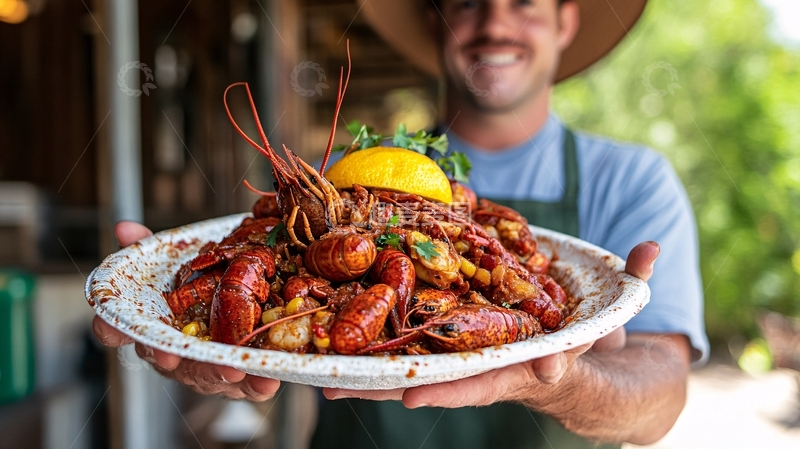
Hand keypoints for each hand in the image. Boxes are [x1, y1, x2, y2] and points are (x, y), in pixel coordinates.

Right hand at [92, 221, 279, 400]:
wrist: (239, 313)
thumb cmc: (197, 292)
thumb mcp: (176, 266)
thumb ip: (151, 250)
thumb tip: (126, 228)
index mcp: (151, 325)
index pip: (118, 328)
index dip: (112, 329)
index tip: (112, 331)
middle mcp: (173, 351)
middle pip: (168, 358)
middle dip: (171, 358)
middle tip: (174, 356)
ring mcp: (204, 368)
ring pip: (207, 376)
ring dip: (219, 374)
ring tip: (235, 369)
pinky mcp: (237, 379)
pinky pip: (245, 386)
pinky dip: (256, 385)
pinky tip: (268, 382)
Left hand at [323, 241, 660, 406]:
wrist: (587, 365)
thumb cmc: (600, 341)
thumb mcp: (618, 315)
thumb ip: (633, 282)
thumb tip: (650, 251)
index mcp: (528, 368)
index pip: (490, 379)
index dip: (454, 386)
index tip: (414, 395)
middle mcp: (491, 368)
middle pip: (433, 381)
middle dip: (387, 386)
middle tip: (337, 388)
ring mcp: (472, 359)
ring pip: (416, 369)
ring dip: (372, 374)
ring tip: (321, 374)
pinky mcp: (458, 344)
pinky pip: (416, 348)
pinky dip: (386, 347)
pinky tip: (348, 340)